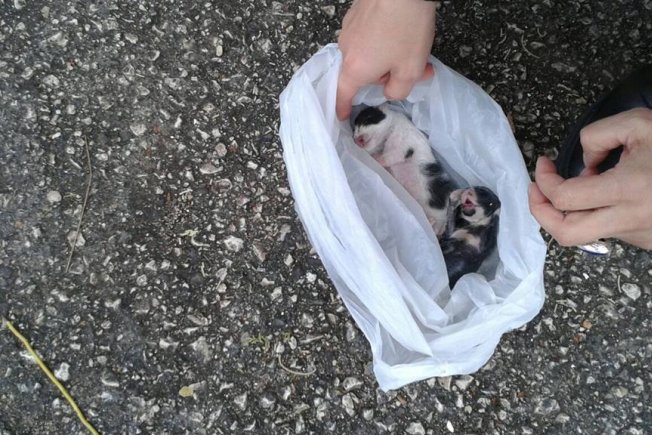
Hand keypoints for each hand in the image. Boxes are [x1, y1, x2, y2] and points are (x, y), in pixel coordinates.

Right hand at [336, 0, 437, 119]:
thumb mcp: (410, 71)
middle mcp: (346, 50)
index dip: (343, 107)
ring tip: (412, 46)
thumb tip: (390, 91)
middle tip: (416, 69)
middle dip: (387, 74)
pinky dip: (383, 36)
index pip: (343, 94)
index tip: (342, 115)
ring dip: (388, 54)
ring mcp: (349, 29)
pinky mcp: (356, 13)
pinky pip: (368, 34)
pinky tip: (401, 26)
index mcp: (355, 69)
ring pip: (368, 51)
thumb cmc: (405, 29)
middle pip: (363, 72)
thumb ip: (398, 91)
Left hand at [528, 108, 651, 249]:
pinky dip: (599, 212)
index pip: (564, 197)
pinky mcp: (645, 241)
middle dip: (541, 213)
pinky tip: (614, 193)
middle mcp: (630, 219)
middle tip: (537, 191)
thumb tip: (583, 166)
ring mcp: (638, 235)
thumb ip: (600, 135)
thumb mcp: (641, 124)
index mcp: (628, 190)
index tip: (544, 165)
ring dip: (574, 210)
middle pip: (565, 234)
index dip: (543, 181)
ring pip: (587, 232)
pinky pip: (609, 230)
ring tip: (586, 184)